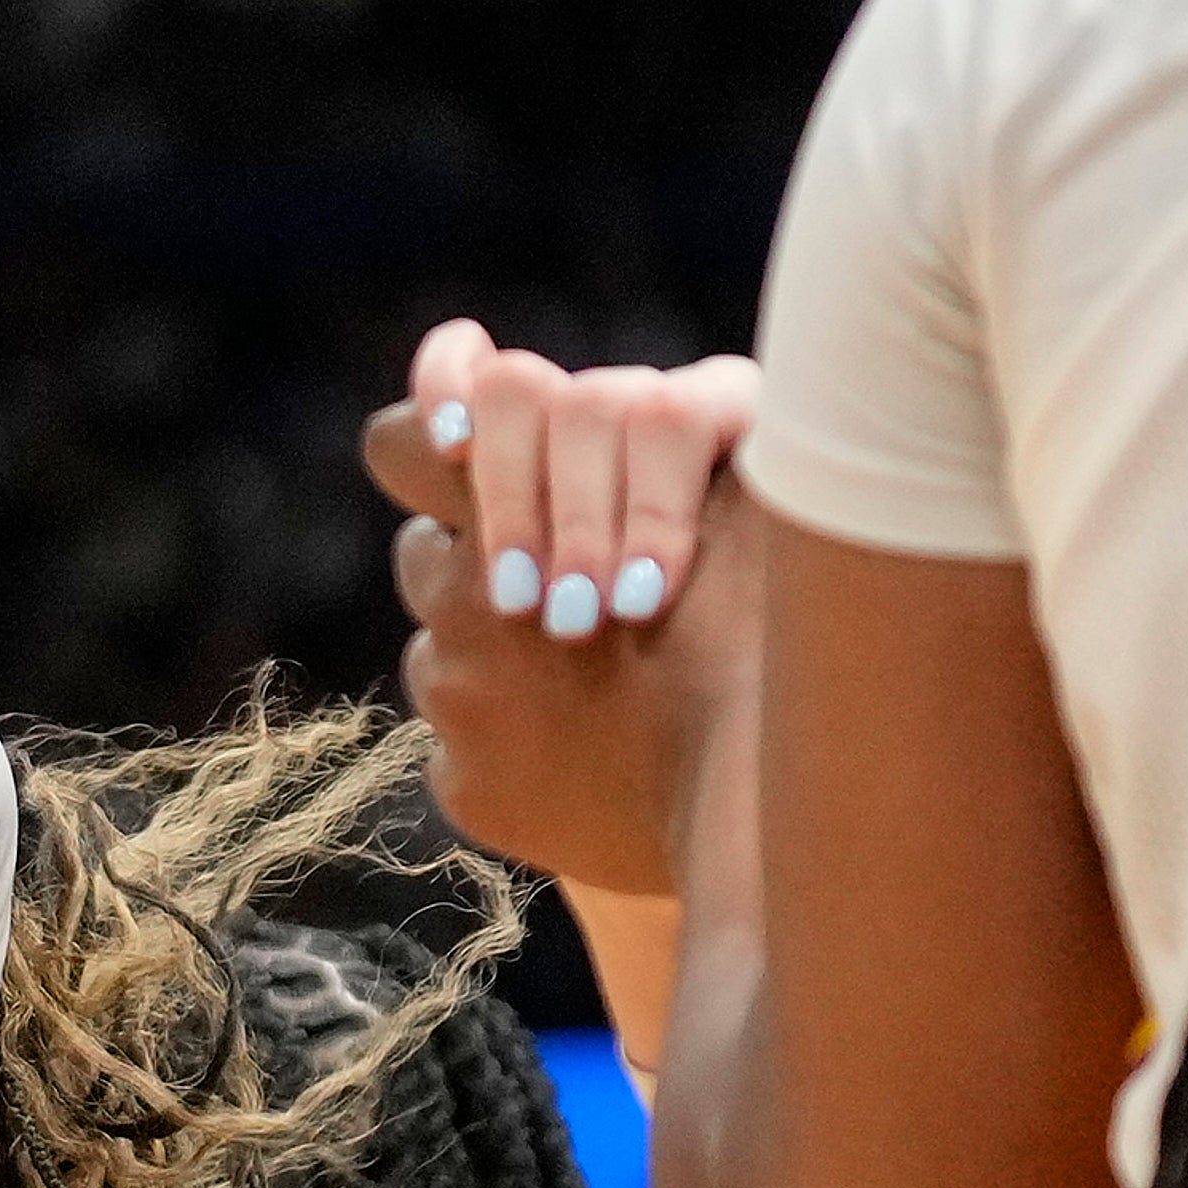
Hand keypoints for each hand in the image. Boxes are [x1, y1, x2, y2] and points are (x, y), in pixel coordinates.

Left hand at [368, 335, 765, 894]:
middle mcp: (458, 600)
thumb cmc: (783, 618)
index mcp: (504, 505)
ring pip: (443, 659)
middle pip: (422, 557)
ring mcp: (457, 702)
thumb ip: (637, 434)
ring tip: (599, 678)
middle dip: (477, 566)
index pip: (403, 441)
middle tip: (559, 593)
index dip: (429, 429)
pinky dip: (521, 751)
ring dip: (500, 659)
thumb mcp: (736, 488)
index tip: (450, 441)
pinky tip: (601, 757)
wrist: (781, 793)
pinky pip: (468, 756)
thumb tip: (545, 393)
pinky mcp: (473, 793)